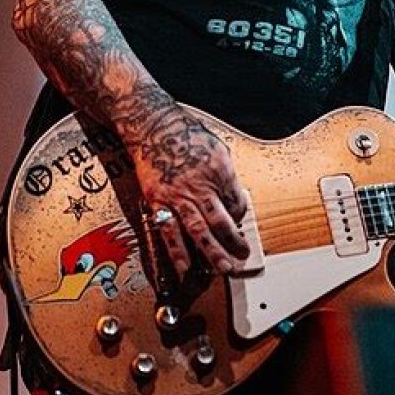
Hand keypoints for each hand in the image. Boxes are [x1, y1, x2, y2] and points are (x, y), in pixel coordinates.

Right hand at [130, 105, 249, 275]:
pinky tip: (185, 267)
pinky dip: (177, 251)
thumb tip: (232, 197)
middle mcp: (200, 185)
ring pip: (198, 231)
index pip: (236, 201)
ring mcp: (178, 196)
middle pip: (221, 221)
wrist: (152, 126)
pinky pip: (169, 231)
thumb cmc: (184, 133)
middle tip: (242, 256)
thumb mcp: (216, 147)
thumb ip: (225, 174)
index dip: (241, 214)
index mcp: (219, 170)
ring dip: (212, 252)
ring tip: (223, 268)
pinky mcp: (158, 202)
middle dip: (233, 241)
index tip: (241, 221)